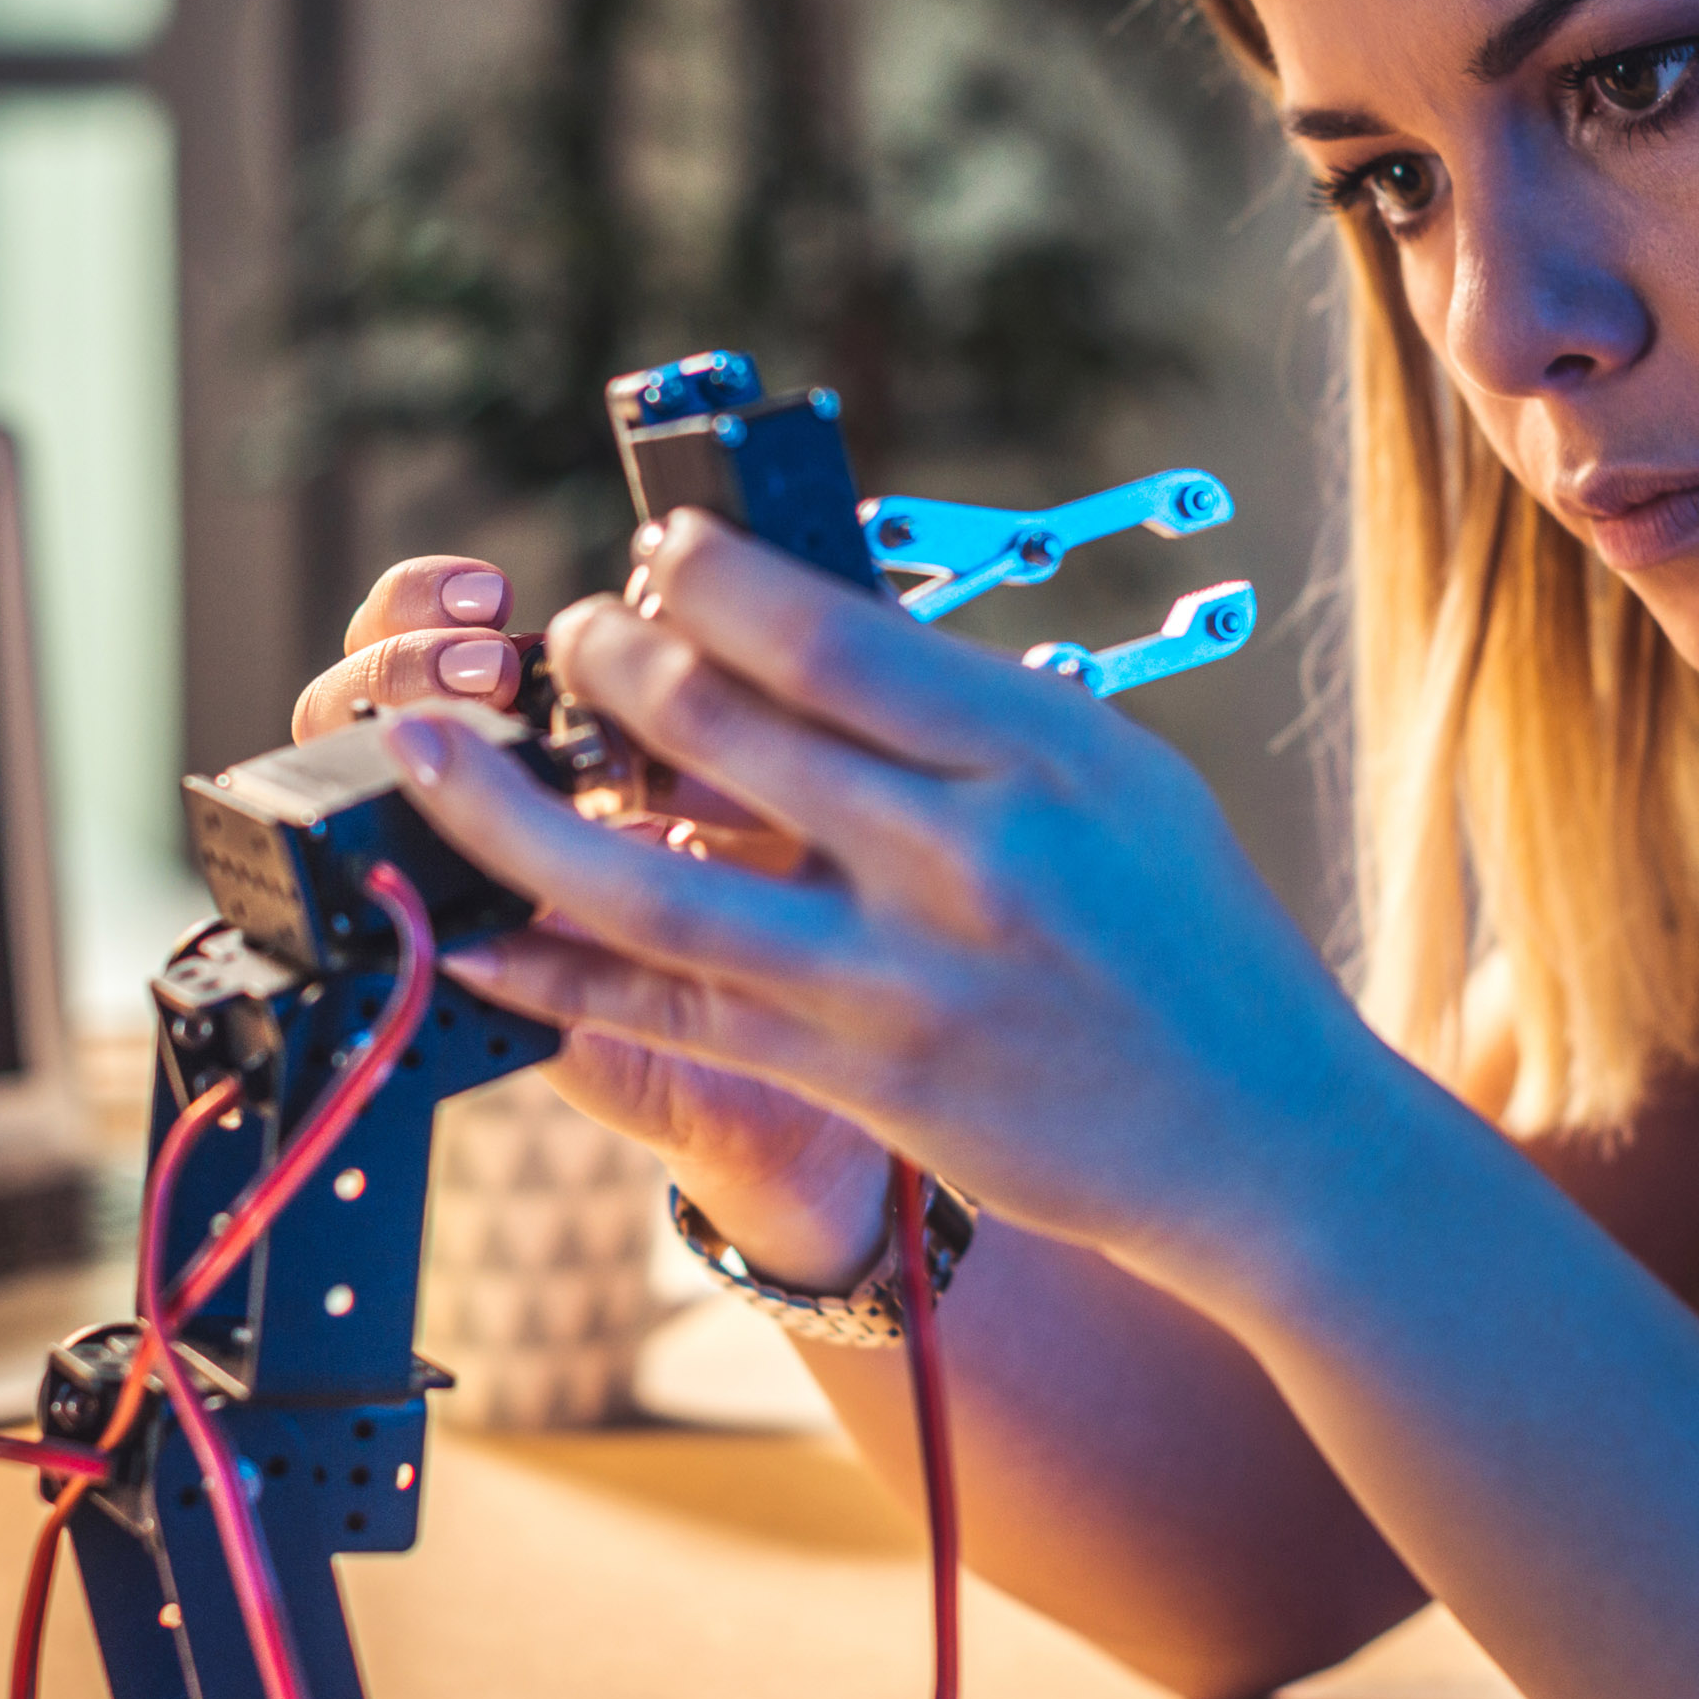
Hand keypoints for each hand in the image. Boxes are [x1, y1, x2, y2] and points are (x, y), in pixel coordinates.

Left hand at [382, 513, 1388, 1281]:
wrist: (1265, 1137)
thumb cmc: (1188, 937)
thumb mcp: (1110, 780)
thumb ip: (967, 713)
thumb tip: (799, 633)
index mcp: (1034, 750)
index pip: (827, 635)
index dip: (707, 585)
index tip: (654, 560)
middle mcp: (967, 852)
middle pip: (726, 729)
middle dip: (608, 664)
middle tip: (563, 636)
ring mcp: (906, 976)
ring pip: (659, 880)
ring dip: (518, 812)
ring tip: (432, 755)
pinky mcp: (866, 1077)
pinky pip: (676, 1014)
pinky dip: (563, 972)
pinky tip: (479, 937)